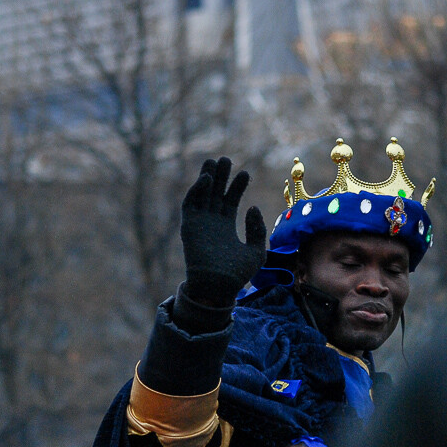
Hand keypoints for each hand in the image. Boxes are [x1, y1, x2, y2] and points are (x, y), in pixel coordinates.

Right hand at [179, 157, 266, 307]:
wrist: (219, 286)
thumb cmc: (237, 274)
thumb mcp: (256, 250)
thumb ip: (257, 229)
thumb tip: (253, 207)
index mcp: (226, 228)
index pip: (230, 201)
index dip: (237, 186)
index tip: (245, 173)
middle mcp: (211, 223)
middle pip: (214, 194)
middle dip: (220, 177)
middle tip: (226, 159)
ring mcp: (199, 224)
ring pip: (201, 195)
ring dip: (207, 178)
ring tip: (215, 162)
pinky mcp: (189, 226)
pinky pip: (190, 204)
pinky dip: (196, 190)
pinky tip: (206, 179)